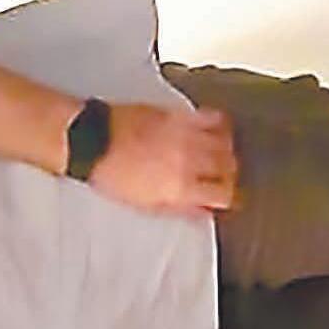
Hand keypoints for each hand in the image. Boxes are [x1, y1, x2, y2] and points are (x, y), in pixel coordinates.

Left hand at [85, 102, 237, 218]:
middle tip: (225, 179)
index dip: (228, 198)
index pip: (223, 194)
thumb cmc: (114, 176)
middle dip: (231, 175)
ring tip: (222, 157)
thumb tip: (203, 213)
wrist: (97, 143)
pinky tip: (215, 132)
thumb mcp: (146, 206)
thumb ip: (180, 209)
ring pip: (227, 141)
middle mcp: (188, 160)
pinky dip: (221, 125)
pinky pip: (213, 116)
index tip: (226, 199)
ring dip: (229, 151)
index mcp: (180, 187)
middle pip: (229, 166)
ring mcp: (186, 135)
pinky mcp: (180, 115)